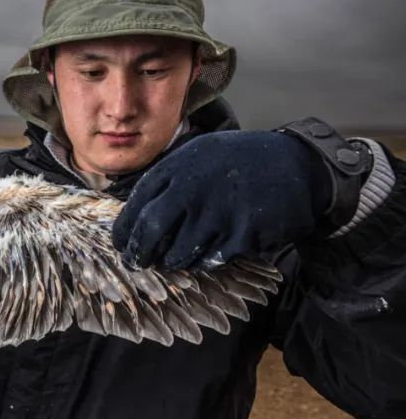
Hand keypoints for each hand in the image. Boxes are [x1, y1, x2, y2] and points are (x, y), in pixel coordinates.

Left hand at [111, 130, 332, 269]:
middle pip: (149, 232)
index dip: (124, 231)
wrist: (295, 164)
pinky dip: (204, 261)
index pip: (136, 206)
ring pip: (178, 253)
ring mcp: (217, 213)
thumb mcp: (196, 155)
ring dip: (172, 261)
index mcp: (177, 168)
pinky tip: (209, 252)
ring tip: (174, 259)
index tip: (121, 244)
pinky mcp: (240, 234)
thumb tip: (131, 212)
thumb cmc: (238, 162)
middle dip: (138, 253)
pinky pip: (210, 260)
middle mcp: (192, 189)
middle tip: (136, 263)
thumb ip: (165, 179)